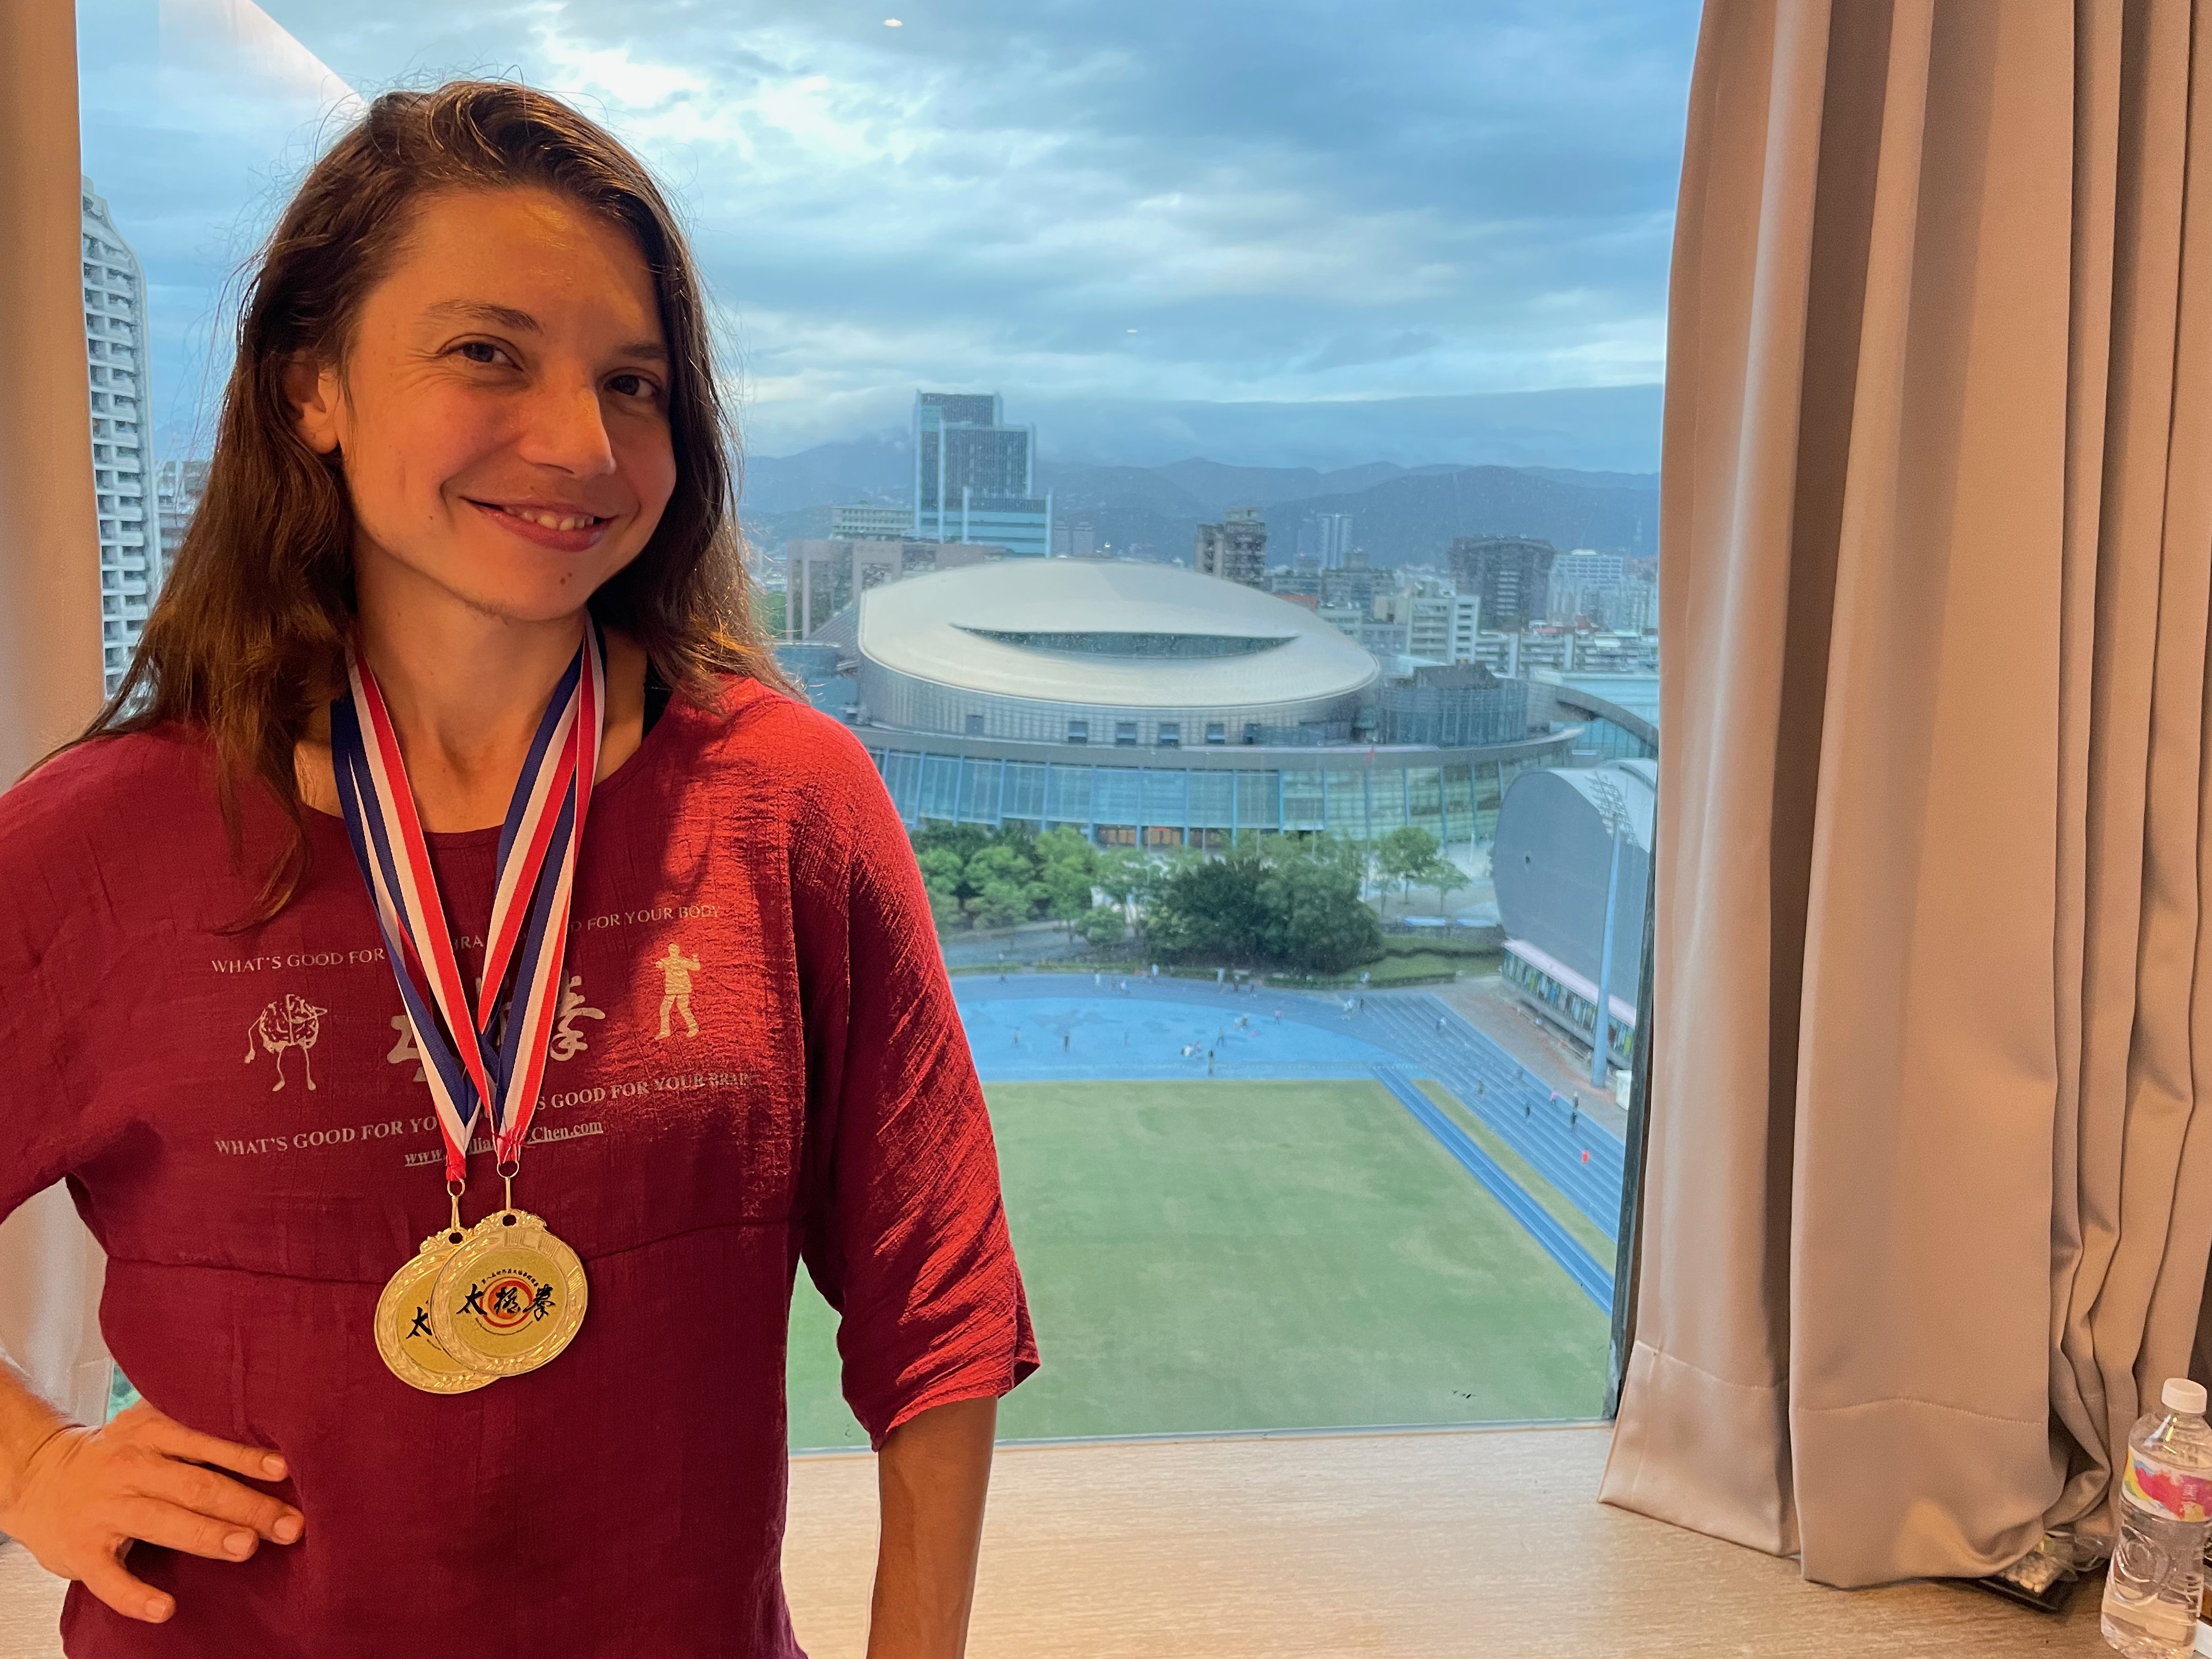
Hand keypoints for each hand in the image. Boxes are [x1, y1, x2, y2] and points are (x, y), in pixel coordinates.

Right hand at [0, 1401, 303, 1623]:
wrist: (37, 1476)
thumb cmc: (114, 1453)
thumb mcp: (147, 1426)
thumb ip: (194, 1426)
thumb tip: (266, 1424)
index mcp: (150, 1433)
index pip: (206, 1445)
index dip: (246, 1458)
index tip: (285, 1471)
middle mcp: (130, 1468)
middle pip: (196, 1487)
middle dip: (247, 1506)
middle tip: (289, 1525)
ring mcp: (104, 1511)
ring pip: (163, 1524)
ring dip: (207, 1536)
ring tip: (246, 1547)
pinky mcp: (81, 1551)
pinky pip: (110, 1579)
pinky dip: (136, 1596)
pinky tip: (166, 1608)